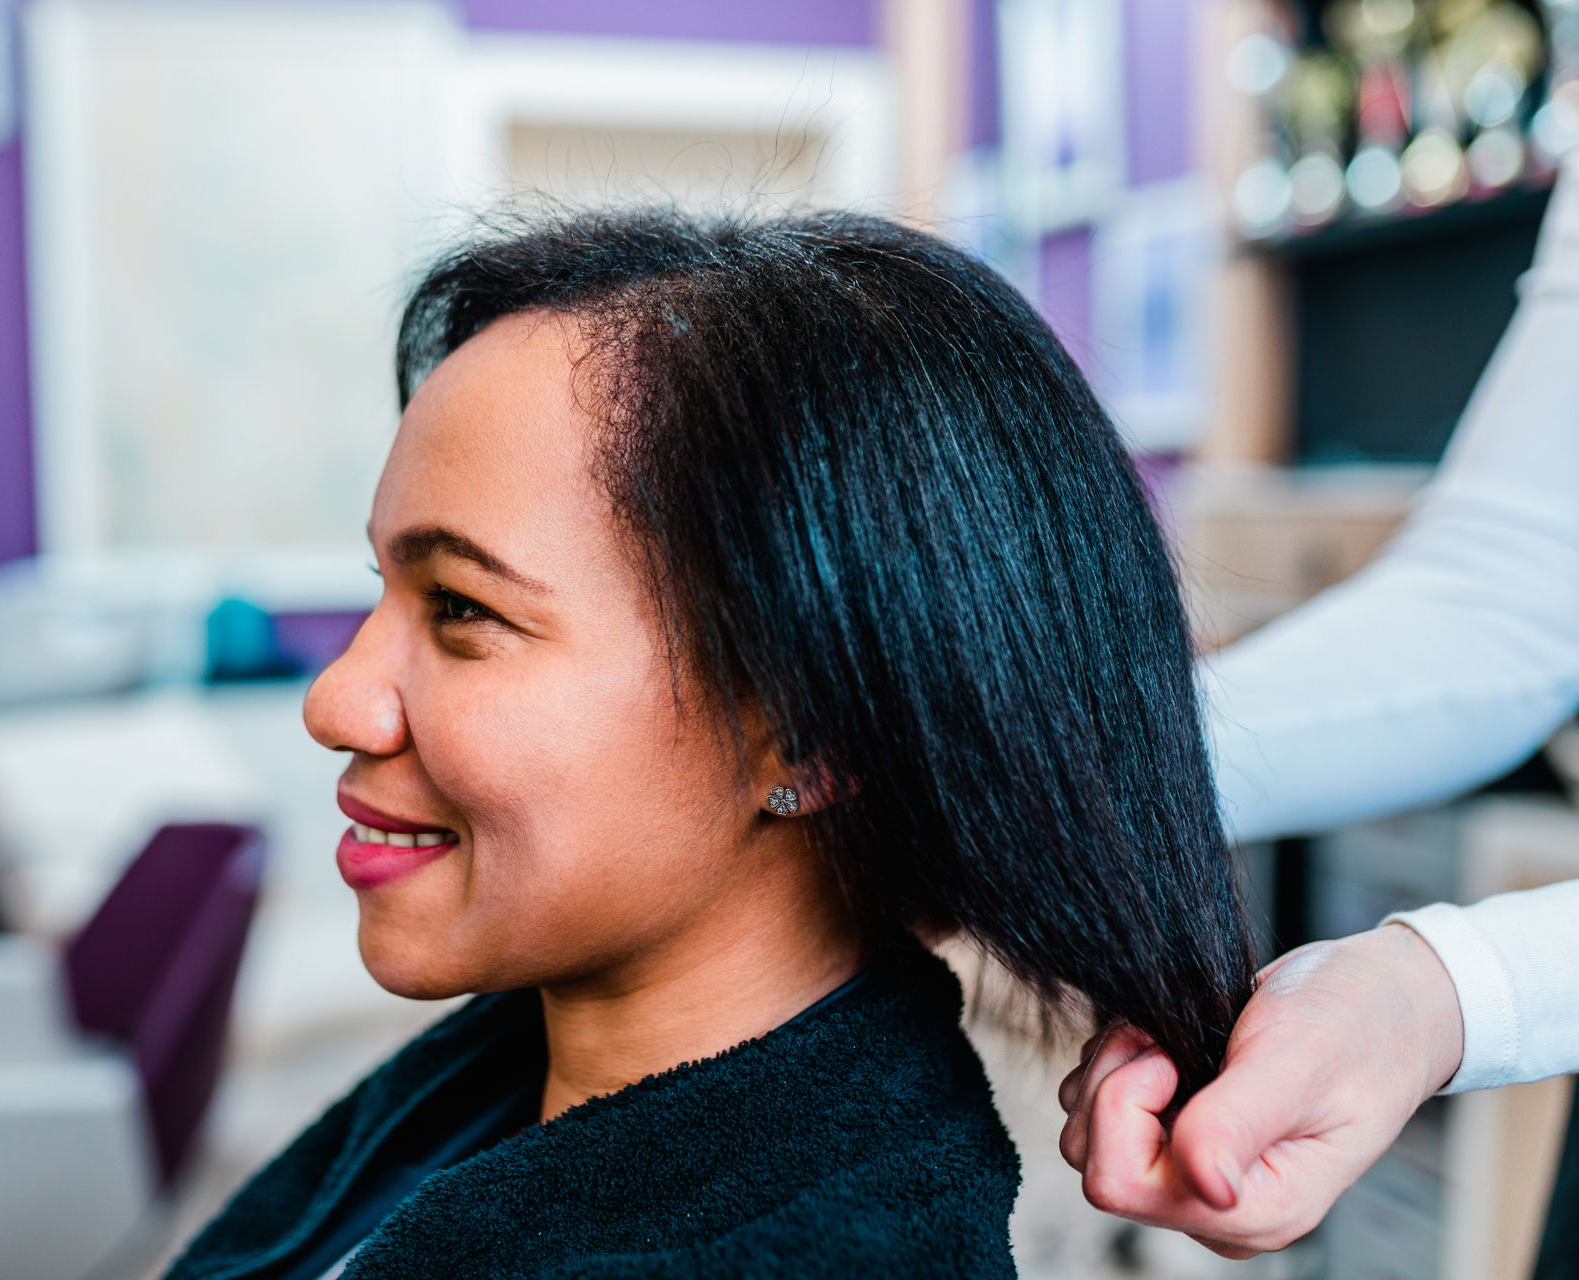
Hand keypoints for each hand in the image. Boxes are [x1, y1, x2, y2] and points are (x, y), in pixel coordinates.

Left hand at [1056, 923, 1464, 1257]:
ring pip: (1086, 1136)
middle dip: (1111, 1084)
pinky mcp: (1177, 1142)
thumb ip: (1240, 1123)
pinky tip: (1162, 1044)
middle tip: (1163, 1040)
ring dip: (1111, 1071)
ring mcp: (1193, 1176)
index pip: (1122, 1184)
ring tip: (1168, 1040)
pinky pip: (1099, 1112)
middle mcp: (1217, 1206)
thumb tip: (1207, 1188)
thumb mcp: (1297, 1062)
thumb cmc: (1356, 1027)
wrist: (1379, 1002)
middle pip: (1093, 1161)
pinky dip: (1115, 1066)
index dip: (1125, 1107)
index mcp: (1258, 1209)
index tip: (1169, 1057)